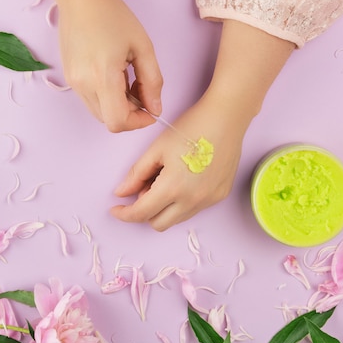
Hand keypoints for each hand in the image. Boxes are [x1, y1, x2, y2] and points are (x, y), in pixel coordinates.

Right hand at [58, 0, 163, 131]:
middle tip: (141, 91)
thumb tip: (155, 109)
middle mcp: (83, 84)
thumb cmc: (113, 16)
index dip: (138, 123)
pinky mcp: (70, 78)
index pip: (118, 122)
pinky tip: (115, 75)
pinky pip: (91, 100)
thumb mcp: (143, 47)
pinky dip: (107, 97)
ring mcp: (73, 83)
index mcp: (103, 76)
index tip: (150, 110)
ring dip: (118, 106)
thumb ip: (153, 82)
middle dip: (131, 114)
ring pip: (100, 113)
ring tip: (128, 79)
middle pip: (109, 121)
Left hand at [110, 93, 245, 230]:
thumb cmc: (191, 128)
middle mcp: (193, 201)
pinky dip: (182, 202)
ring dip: (165, 208)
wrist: (226, 119)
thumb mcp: (157, 149)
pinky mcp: (220, 196)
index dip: (124, 214)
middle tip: (144, 188)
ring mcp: (209, 201)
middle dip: (145, 212)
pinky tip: (184, 180)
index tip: (116, 209)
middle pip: (158, 224)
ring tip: (165, 180)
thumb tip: (121, 193)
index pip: (141, 213)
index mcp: (173, 188)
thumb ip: (136, 174)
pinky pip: (194, 209)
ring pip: (177, 218)